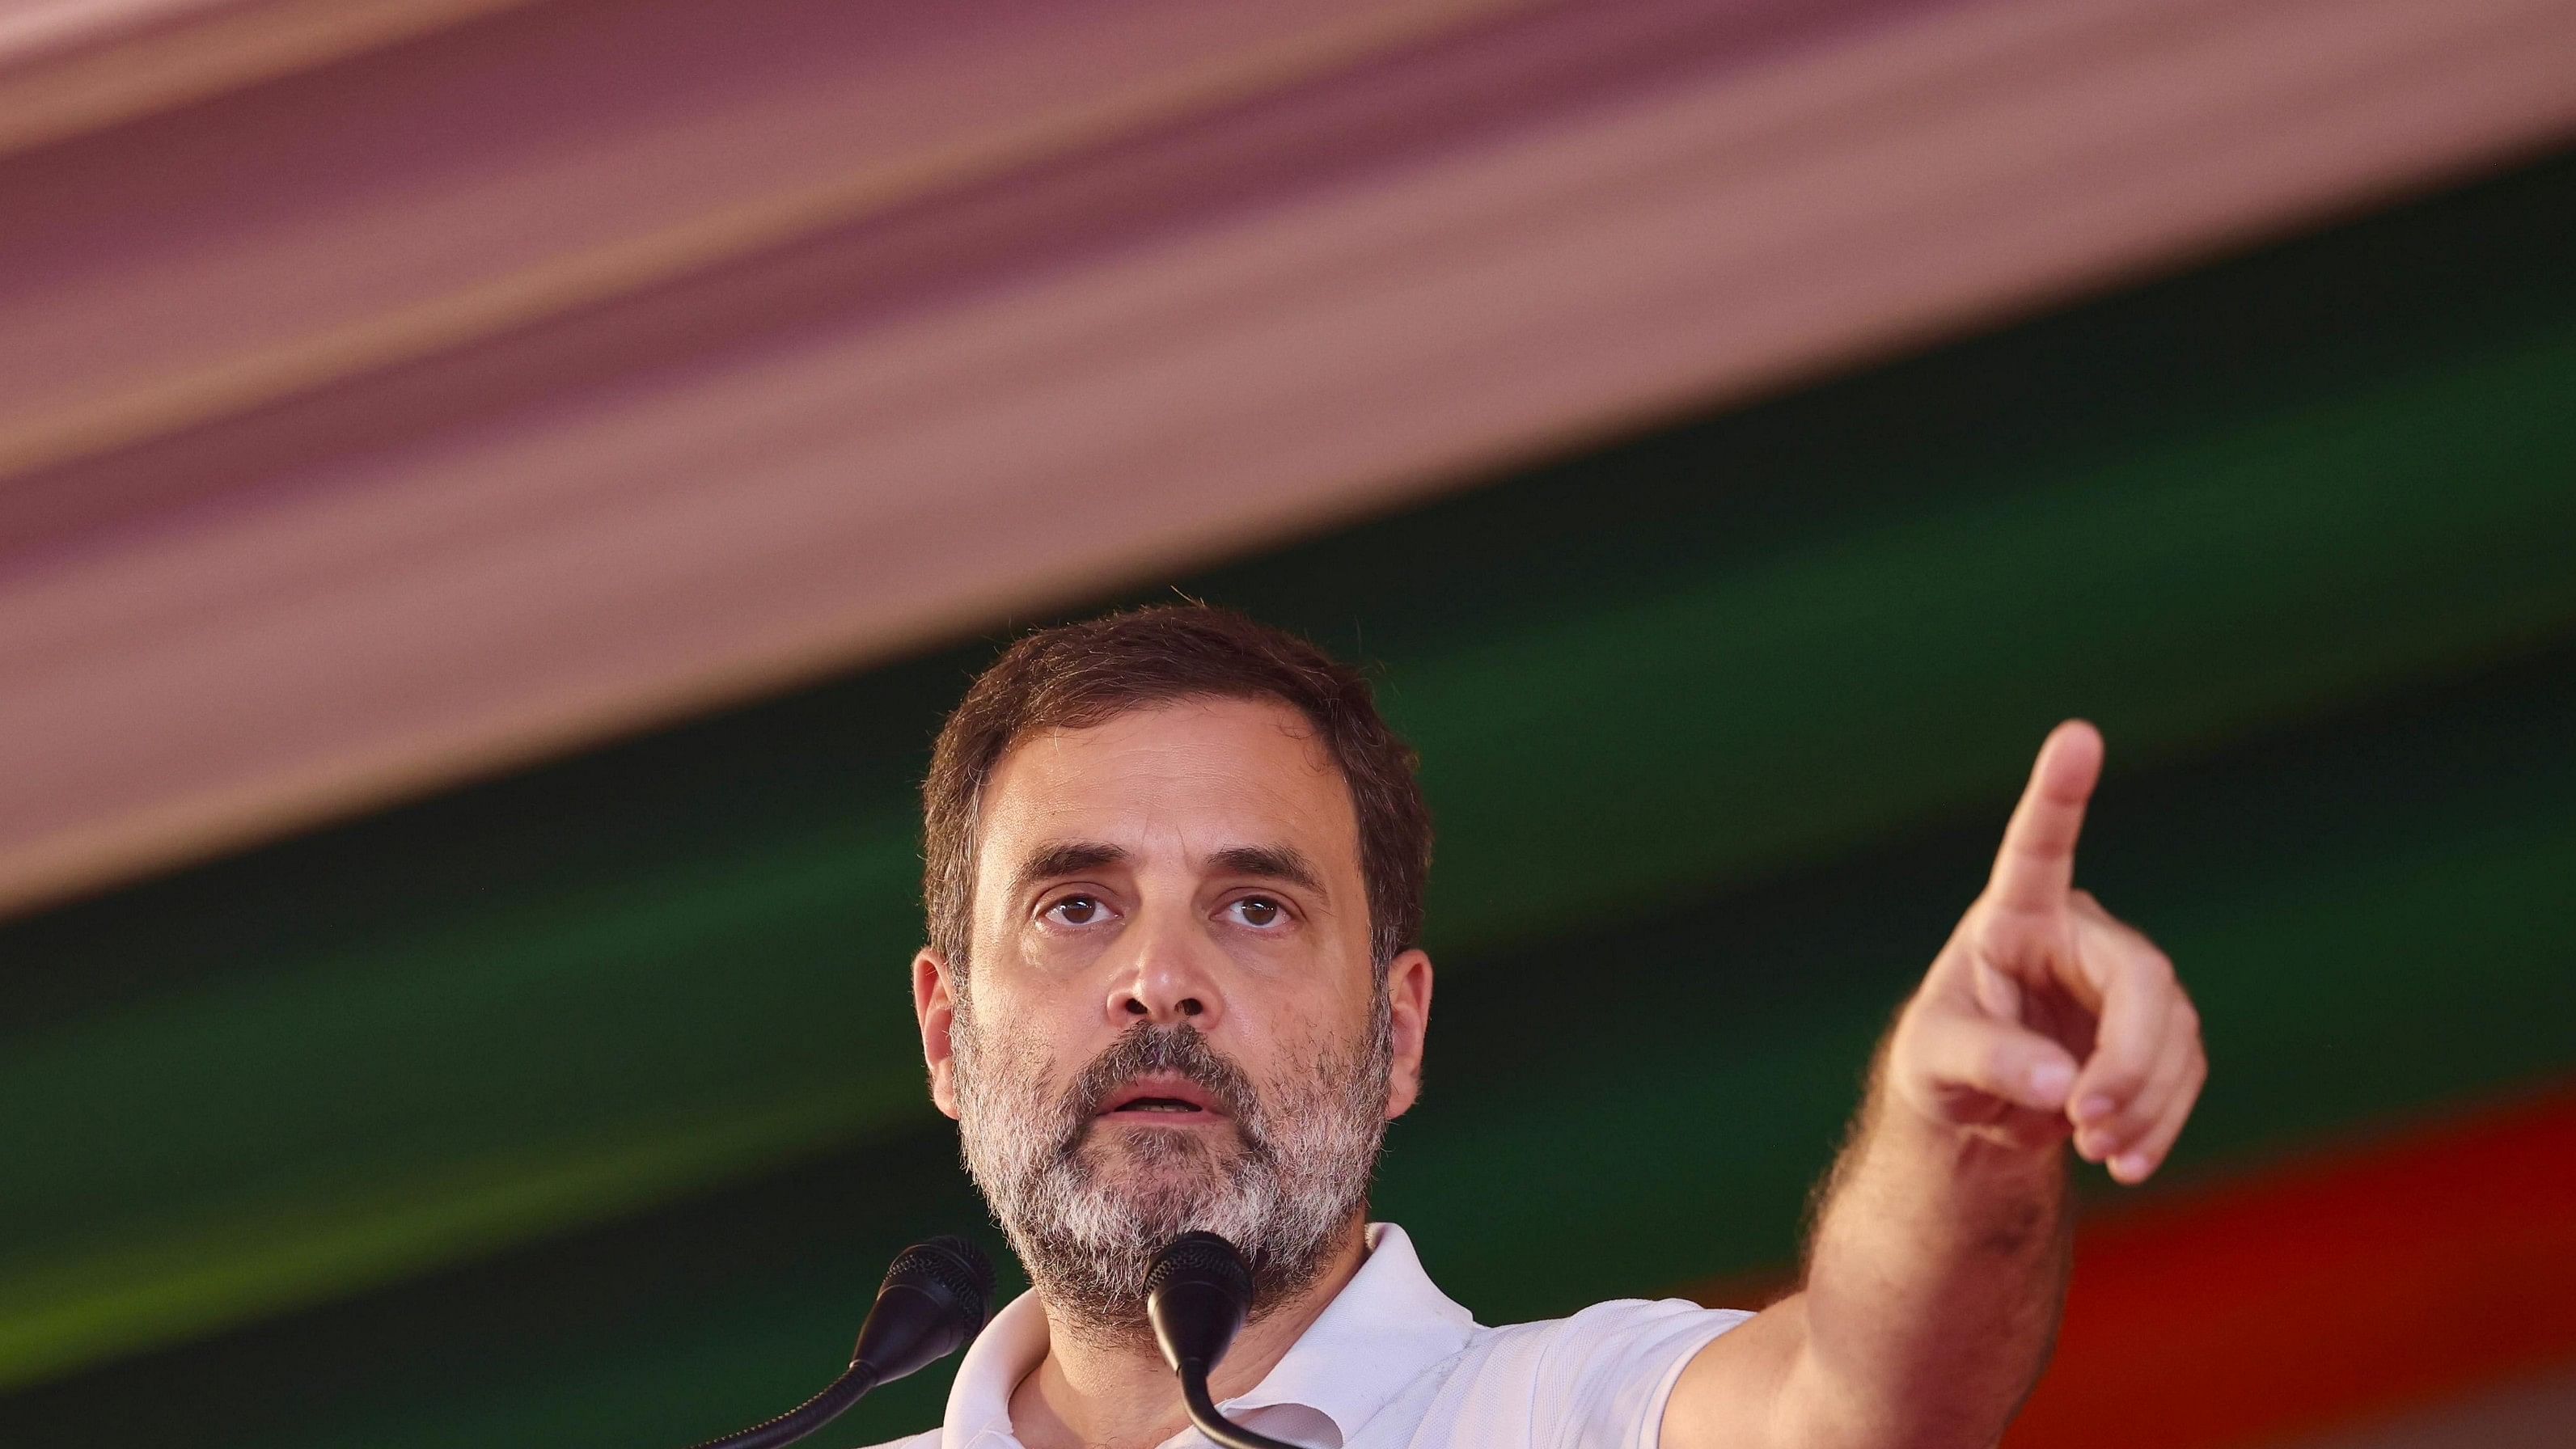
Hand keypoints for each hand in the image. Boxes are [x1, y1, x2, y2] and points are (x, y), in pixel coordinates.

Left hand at [1886, 721, 2205, 1182]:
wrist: (1972, 1110)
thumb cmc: (1937, 1063)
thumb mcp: (1932, 1063)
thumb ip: (1989, 1063)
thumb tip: (2064, 1085)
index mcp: (2013, 916)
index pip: (2037, 847)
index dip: (2059, 795)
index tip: (2076, 735)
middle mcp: (2078, 935)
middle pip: (2144, 980)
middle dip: (2129, 1061)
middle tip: (2088, 1124)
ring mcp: (2123, 983)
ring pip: (2175, 1033)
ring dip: (2144, 1101)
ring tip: (2096, 1150)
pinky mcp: (2153, 1033)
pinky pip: (2183, 1072)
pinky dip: (2158, 1120)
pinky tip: (2126, 1159)